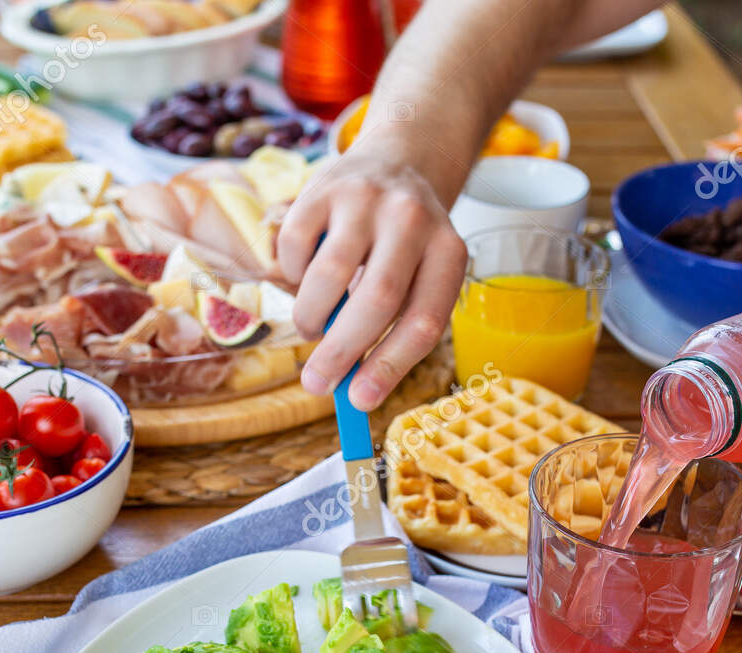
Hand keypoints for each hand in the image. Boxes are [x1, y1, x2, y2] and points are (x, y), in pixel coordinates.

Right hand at [278, 139, 466, 410]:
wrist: (398, 162)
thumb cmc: (405, 245)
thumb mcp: (418, 278)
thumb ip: (392, 327)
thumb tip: (352, 391)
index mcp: (449, 252)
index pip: (423, 322)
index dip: (390, 367)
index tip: (360, 401)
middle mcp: (413, 219)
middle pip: (376, 301)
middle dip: (341, 353)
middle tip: (317, 384)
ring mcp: (367, 199)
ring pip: (328, 276)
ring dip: (312, 316)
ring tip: (312, 326)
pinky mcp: (324, 187)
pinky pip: (294, 247)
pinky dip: (293, 276)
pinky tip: (306, 276)